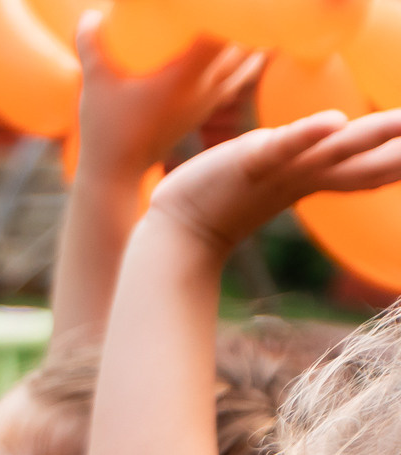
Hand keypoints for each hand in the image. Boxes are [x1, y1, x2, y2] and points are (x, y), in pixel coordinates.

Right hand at [73, 21, 260, 181]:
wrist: (118, 172)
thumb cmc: (105, 128)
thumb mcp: (93, 84)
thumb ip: (90, 45)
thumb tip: (89, 14)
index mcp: (184, 76)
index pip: (223, 33)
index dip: (226, 12)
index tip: (220, 4)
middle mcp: (205, 86)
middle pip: (243, 40)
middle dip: (239, 19)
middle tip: (230, 8)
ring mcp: (209, 99)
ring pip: (246, 59)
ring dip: (247, 37)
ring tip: (241, 19)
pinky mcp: (207, 109)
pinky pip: (239, 78)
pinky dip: (247, 60)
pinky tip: (250, 49)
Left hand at [150, 107, 400, 255]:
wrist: (181, 226)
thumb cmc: (231, 196)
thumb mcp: (287, 172)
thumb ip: (321, 156)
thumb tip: (345, 137)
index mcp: (323, 177)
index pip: (382, 166)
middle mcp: (311, 175)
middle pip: (372, 164)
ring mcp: (282, 170)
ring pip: (335, 152)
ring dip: (372, 135)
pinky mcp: (250, 162)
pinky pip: (283, 145)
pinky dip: (307, 133)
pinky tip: (333, 121)